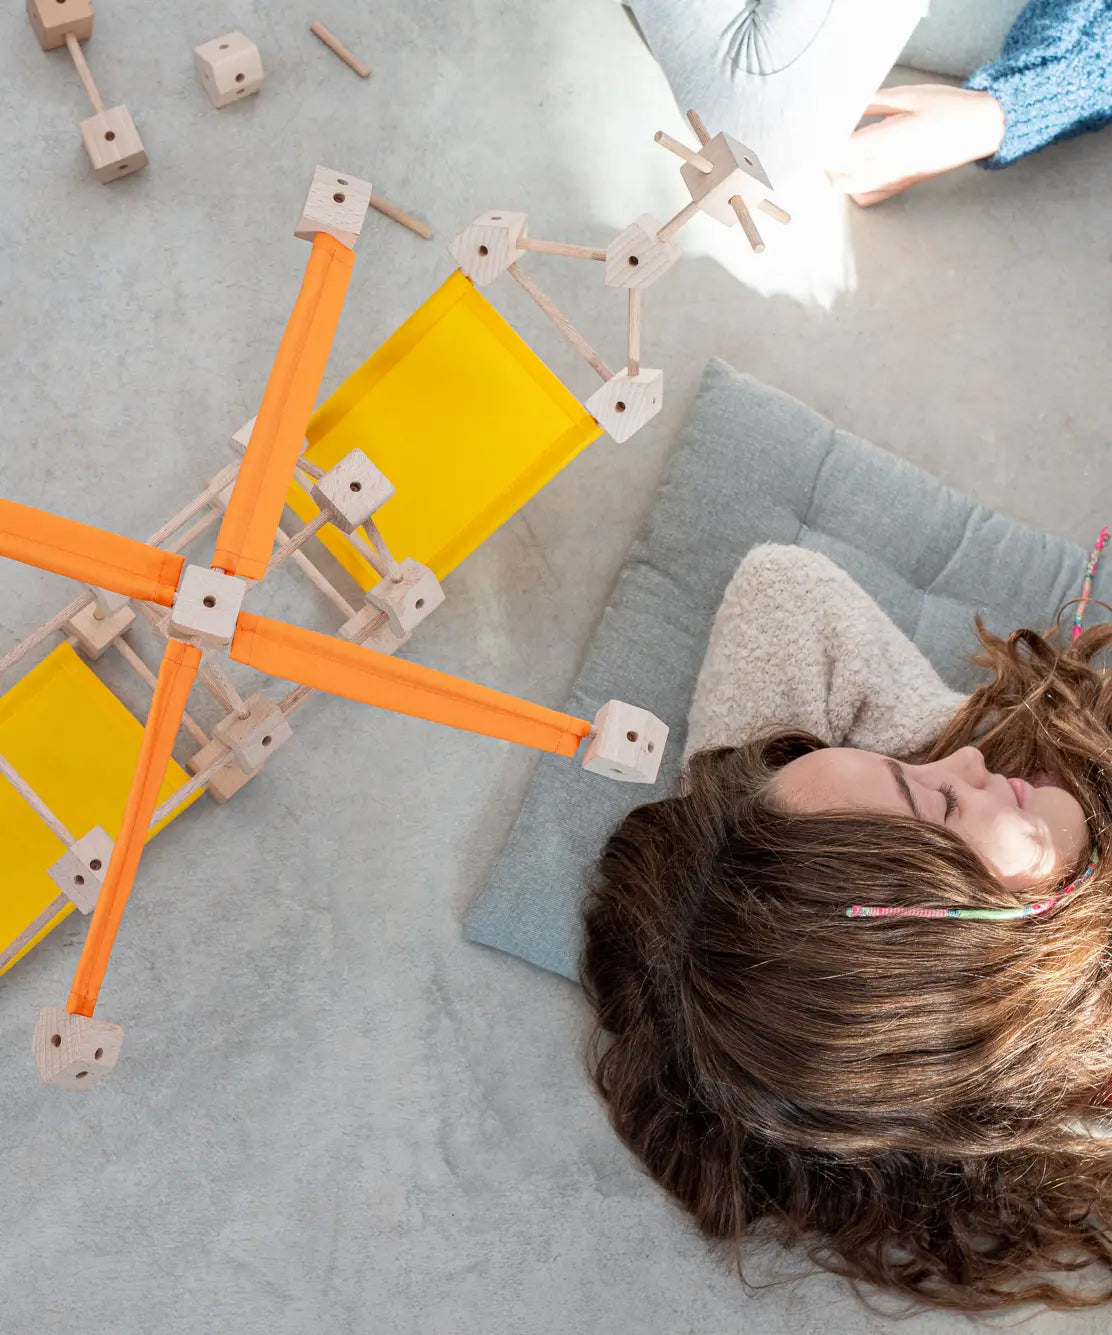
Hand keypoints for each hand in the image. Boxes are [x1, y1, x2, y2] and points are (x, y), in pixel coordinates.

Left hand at [826, 85, 1005, 205]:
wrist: (979, 129)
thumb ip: (870, 102)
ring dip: (835, 171)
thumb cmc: (948, 110)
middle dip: (825, 158)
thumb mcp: (906, 96)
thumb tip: (842, 104)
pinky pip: (864, 196)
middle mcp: (887, 168)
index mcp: (888, 142)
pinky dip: (852, 185)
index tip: (817, 128)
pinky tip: (856, 167)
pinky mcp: (897, 187)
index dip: (824, 141)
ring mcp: (892, 181)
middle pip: (836, 175)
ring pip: (847, 188)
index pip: (840, 151)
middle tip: (826, 138)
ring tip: (839, 150)